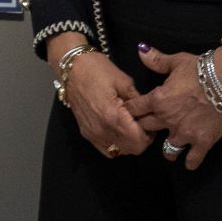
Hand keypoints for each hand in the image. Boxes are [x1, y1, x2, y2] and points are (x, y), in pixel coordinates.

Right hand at [57, 45, 151, 159]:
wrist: (71, 68)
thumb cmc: (98, 70)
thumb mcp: (124, 81)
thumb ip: (139, 101)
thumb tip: (149, 113)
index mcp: (113, 117)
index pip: (140, 141)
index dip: (149, 133)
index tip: (149, 120)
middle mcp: (102, 131)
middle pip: (132, 149)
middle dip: (142, 139)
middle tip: (141, 122)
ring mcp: (93, 135)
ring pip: (121, 151)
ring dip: (129, 142)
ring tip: (129, 125)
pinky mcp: (86, 134)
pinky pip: (107, 150)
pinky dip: (116, 145)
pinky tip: (117, 130)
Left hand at [123, 45, 221, 171]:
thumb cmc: (201, 69)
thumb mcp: (176, 61)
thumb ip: (156, 60)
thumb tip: (140, 50)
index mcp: (157, 99)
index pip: (134, 109)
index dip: (131, 110)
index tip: (131, 112)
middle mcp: (167, 119)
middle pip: (146, 129)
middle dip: (144, 128)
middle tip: (148, 128)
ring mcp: (184, 133)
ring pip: (167, 149)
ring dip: (166, 149)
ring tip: (169, 148)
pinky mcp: (202, 141)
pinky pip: (193, 158)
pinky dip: (190, 162)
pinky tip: (189, 162)